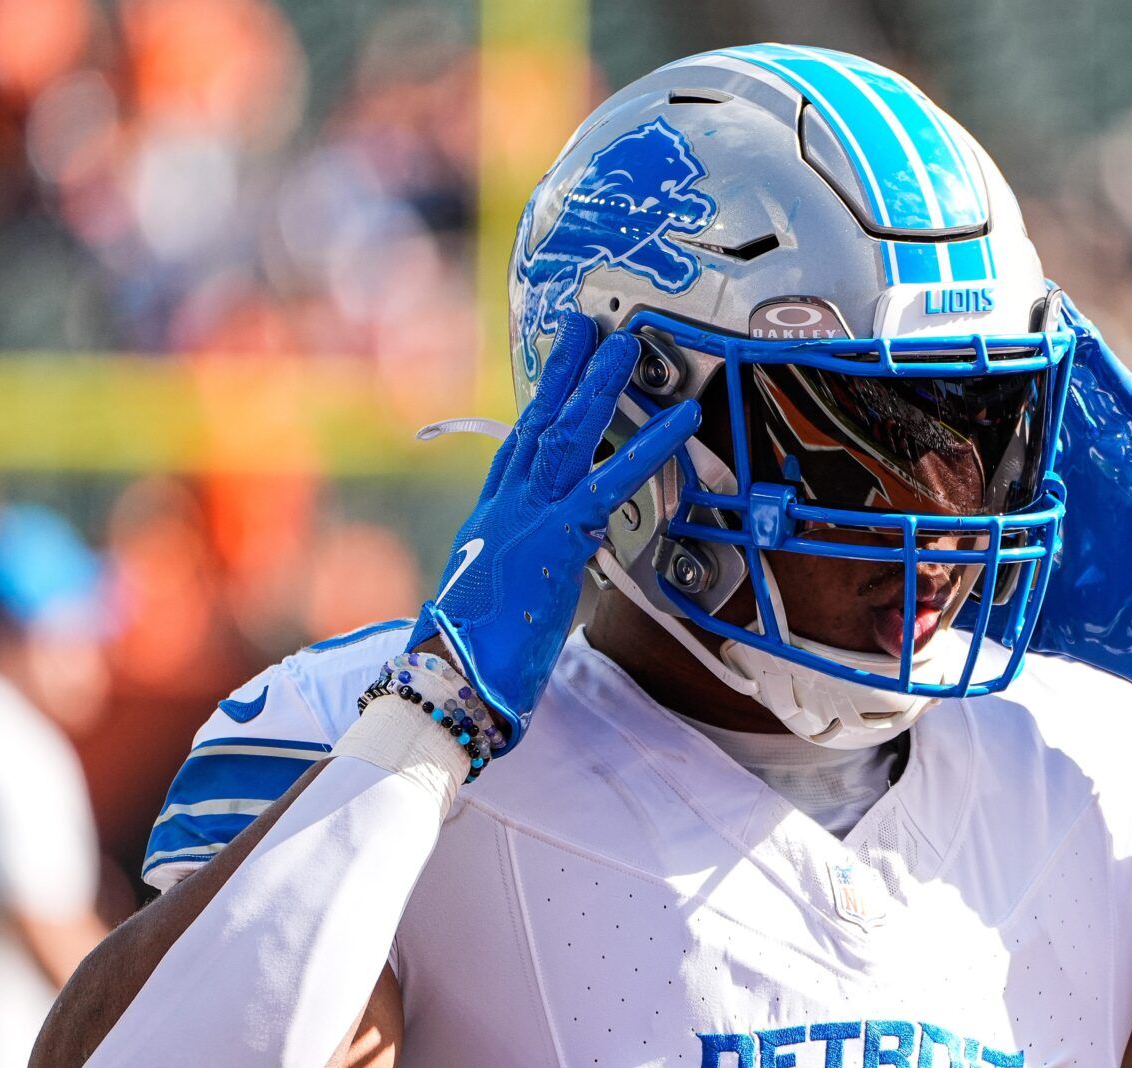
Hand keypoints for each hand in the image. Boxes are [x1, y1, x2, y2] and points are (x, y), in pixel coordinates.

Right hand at [408, 311, 700, 750]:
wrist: (450, 679)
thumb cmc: (475, 657)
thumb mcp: (504, 601)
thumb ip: (533, 571)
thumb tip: (562, 565)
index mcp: (490, 519)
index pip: (518, 446)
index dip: (539, 402)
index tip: (557, 369)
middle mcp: (505, 506)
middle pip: (538, 423)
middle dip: (564, 371)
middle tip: (588, 323)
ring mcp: (528, 516)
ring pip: (568, 435)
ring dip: (600, 386)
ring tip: (629, 345)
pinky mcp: (555, 537)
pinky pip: (611, 483)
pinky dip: (649, 447)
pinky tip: (681, 421)